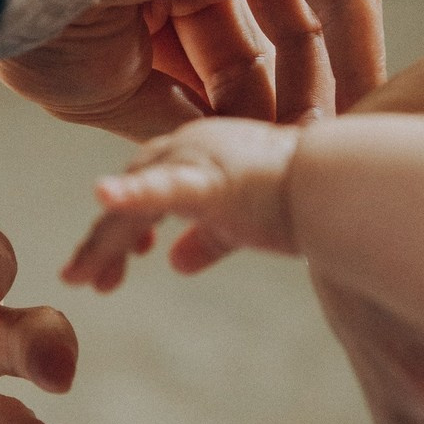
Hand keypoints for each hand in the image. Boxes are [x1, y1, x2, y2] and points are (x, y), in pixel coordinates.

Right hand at [0, 0, 386, 137]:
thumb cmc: (53, 21)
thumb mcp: (111, 92)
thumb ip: (176, 119)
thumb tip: (224, 158)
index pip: (214, 65)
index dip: (240, 126)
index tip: (261, 183)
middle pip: (263, 48)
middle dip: (280, 116)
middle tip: (296, 175)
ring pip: (306, 19)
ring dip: (320, 92)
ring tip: (325, 155)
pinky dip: (357, 48)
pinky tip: (360, 109)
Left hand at [63, 116, 300, 289]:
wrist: (346, 184)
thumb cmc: (310, 199)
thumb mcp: (247, 223)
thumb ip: (210, 239)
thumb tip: (176, 263)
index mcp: (204, 151)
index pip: (154, 182)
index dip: (131, 215)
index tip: (128, 253)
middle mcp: (193, 145)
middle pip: (134, 193)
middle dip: (107, 237)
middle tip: (83, 278)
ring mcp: (198, 159)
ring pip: (133, 205)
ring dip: (102, 243)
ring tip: (78, 278)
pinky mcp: (212, 182)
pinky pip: (163, 188)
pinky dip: (131, 196)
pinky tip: (104, 197)